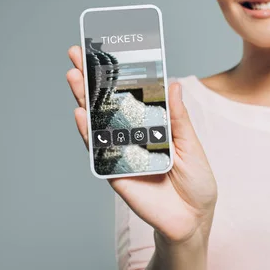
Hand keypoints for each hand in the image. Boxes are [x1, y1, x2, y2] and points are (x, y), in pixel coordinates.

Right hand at [66, 45, 217, 243]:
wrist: (193, 218)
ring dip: (85, 99)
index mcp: (153, 125)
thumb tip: (172, 84)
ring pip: (99, 122)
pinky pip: (99, 151)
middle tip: (77, 54)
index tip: (106, 51)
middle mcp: (134, 136)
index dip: (119, 75)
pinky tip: (80, 113)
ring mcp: (122, 152)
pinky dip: (89, 133)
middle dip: (93, 80)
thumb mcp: (191, 144)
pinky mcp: (115, 172)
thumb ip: (177, 117)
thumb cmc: (196, 181)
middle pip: (109, 103)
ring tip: (74, 75)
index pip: (132, 95)